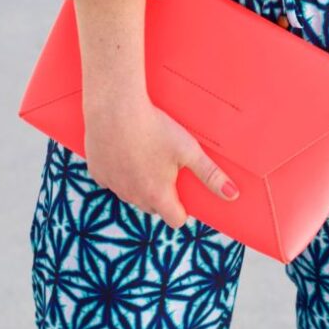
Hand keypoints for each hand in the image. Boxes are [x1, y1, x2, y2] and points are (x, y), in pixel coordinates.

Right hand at [83, 90, 239, 228]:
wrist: (115, 108)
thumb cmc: (156, 128)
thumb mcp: (189, 150)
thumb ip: (210, 175)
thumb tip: (232, 195)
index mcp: (158, 195)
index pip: (176, 220)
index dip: (183, 209)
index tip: (184, 191)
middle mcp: (133, 197)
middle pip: (153, 207)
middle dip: (161, 194)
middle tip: (166, 165)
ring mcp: (113, 186)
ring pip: (132, 195)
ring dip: (140, 184)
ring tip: (146, 154)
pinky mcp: (97, 173)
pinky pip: (112, 181)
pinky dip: (119, 172)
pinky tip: (125, 151)